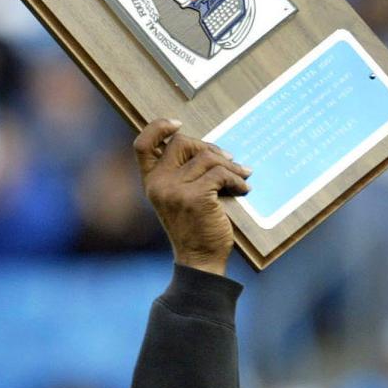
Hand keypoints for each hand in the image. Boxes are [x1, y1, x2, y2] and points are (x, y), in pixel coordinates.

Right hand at [133, 118, 250, 275]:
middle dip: (208, 146)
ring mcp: (176, 191)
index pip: (143, 144)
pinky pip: (220, 174)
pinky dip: (236, 179)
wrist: (200, 262)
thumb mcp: (177, 200)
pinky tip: (244, 188)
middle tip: (227, 160)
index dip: (159, 127)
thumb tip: (205, 148)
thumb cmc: (194, 230)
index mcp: (151, 183)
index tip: (178, 125)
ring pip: (207, 158)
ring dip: (230, 165)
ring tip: (242, 176)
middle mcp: (159, 184)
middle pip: (181, 142)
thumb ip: (180, 175)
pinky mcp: (196, 198)